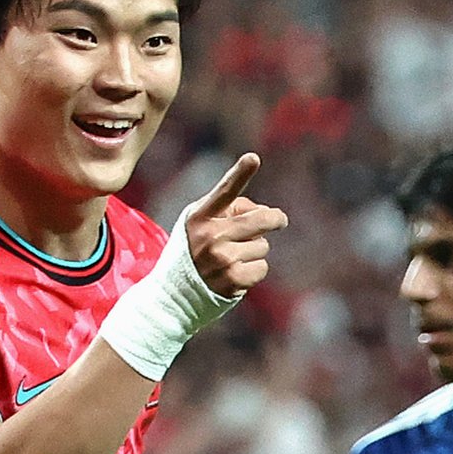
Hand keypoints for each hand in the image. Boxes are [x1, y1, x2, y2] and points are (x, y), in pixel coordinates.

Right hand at [182, 153, 286, 298]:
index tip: (253, 157)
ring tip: (232, 260)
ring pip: (262, 246)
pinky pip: (262, 267)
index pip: (224, 191)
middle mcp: (210, 236)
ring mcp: (222, 259)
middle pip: (260, 220)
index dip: (240, 173)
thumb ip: (228, 210)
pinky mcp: (232, 280)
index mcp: (200, 217)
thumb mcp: (198, 225)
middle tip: (280, 220)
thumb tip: (265, 212)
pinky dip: (254, 271)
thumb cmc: (191, 253)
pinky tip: (235, 275)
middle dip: (275, 219)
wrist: (172, 296)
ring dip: (255, 251)